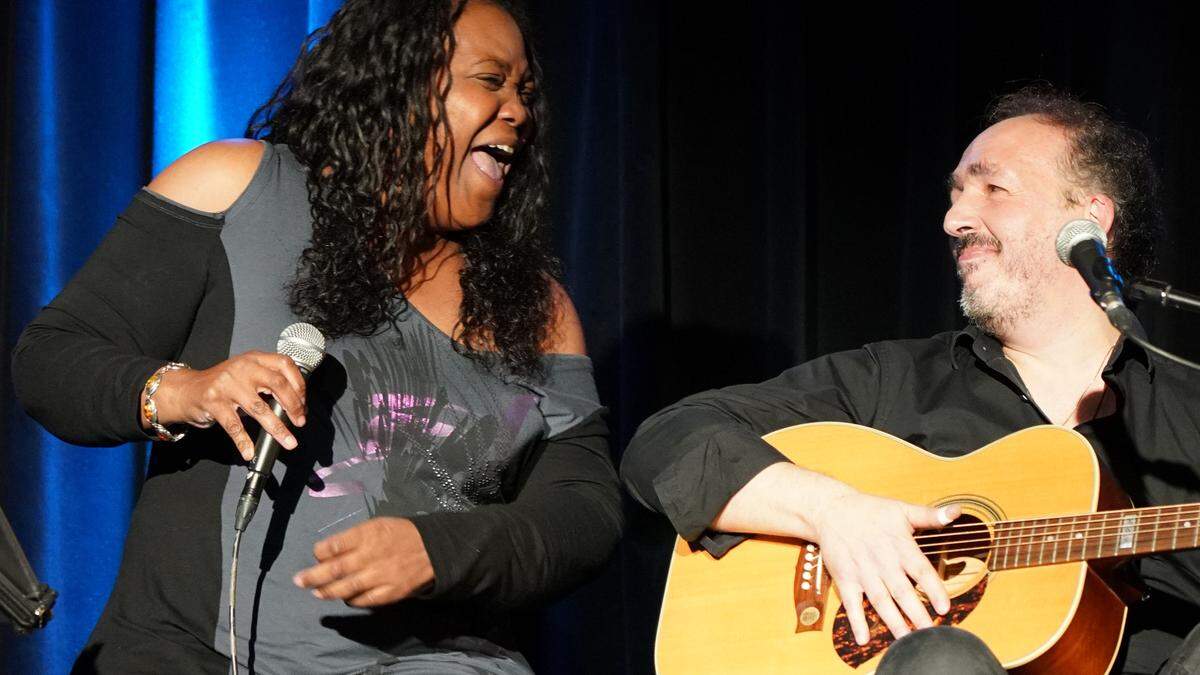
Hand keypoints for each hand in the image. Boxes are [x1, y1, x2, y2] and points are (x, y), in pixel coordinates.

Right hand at [149, 351, 305, 460]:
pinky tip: (250, 452)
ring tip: (288, 441)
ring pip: (259, 408)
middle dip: (293, 405)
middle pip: (277, 384)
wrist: (187, 389)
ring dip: (277, 428)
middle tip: (300, 421)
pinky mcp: (214, 402)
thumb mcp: (247, 373)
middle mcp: (242, 367)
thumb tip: (296, 405)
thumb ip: (268, 381)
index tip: (303, 404)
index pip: (285, 364)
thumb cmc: (223, 385)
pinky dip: (243, 441)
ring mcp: (227, 384)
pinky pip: (234, 425)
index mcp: (254, 358)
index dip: (299, 385)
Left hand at [293, 517, 434, 606]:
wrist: (433, 549)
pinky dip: (352, 600)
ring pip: (346, 588)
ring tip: (316, 593)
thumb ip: (353, 538)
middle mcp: (370, 556)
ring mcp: (380, 576)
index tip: (316, 554)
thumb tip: (328, 552)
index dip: (320, 551)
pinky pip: (364, 600)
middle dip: (313, 576)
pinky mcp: (389, 592)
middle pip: (335, 569)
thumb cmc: (400, 534)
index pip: (334, 545)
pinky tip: (345, 598)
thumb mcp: (377, 525)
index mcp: (367, 535)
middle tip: (298, 581)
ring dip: (328, 592)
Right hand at [809, 492, 959, 644]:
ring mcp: (863, 572)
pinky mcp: (845, 578)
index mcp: (899, 545)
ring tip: (907, 641)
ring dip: (893, 622)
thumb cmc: (870, 510)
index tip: (944, 608)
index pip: (921, 570)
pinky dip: (857, 621)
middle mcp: (882, 561)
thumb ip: (930, 515)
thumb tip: (956, 512)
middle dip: (916, 613)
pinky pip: (851, 603)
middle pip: (902, 591)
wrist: (831, 510)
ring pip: (880, 601)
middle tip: (930, 633)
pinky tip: (864, 639)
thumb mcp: (902, 509)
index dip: (933, 589)